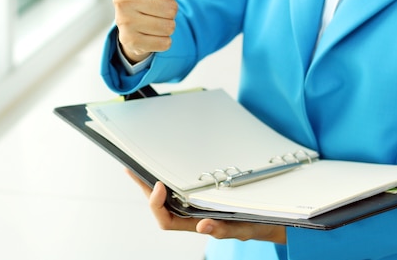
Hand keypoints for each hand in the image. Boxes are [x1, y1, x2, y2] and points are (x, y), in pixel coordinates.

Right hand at [113, 0, 177, 62]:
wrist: (135, 23)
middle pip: (171, 9)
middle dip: (170, 11)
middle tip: (156, 8)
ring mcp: (122, 20)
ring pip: (169, 27)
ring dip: (167, 26)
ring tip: (153, 20)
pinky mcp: (128, 41)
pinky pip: (164, 43)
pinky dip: (163, 41)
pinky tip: (150, 34)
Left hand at [126, 169, 286, 243]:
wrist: (265, 218)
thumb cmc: (252, 225)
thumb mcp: (243, 228)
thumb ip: (224, 230)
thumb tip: (204, 227)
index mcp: (195, 224)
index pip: (166, 220)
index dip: (157, 203)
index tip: (158, 184)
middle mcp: (189, 214)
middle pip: (159, 205)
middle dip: (144, 188)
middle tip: (132, 169)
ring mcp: (192, 204)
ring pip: (164, 196)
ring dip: (149, 182)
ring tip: (137, 166)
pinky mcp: (198, 193)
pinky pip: (175, 187)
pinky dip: (165, 177)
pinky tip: (159, 167)